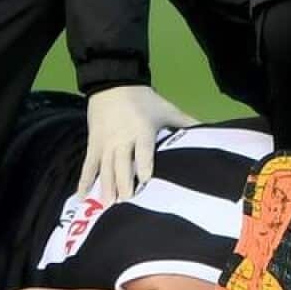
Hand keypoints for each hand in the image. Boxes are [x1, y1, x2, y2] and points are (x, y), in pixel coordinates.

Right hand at [78, 85, 197, 202]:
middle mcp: (122, 139)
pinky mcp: (94, 145)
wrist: (112, 83)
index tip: (145, 181)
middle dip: (124, 184)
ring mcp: (106, 143)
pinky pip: (88, 166)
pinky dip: (84, 182)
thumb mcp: (165, 109)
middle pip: (122, 164)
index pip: (143, 150)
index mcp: (142, 130)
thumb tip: (209, 130)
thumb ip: (185, 122)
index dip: (144, 164)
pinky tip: (82, 198)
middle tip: (126, 203)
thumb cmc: (144, 100)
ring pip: (105, 168)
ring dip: (106, 187)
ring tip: (107, 206)